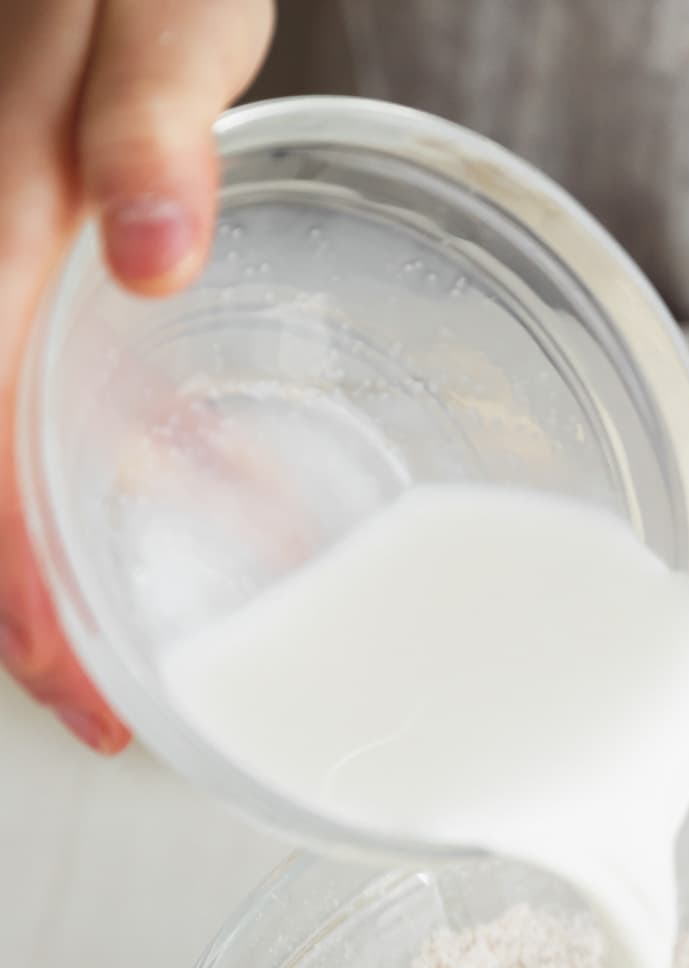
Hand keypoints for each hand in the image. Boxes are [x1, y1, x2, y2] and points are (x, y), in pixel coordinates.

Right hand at [0, 0, 273, 750]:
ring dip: (57, 548)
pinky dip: (134, 452)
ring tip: (120, 655)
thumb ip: (149, 118)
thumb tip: (147, 255)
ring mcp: (14, 257)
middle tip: (97, 716)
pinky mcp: (58, 250)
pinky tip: (209, 499)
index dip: (11, 573)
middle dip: (21, 602)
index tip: (66, 677)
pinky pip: (61, 375)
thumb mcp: (160, 3)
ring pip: (16, 436)